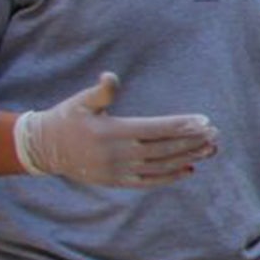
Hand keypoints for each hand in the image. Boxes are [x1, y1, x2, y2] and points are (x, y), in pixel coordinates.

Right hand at [12, 72, 217, 186]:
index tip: (204, 121)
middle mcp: (117, 154)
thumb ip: (101, 91)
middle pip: (163, 149)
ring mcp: (118, 170)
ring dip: (187, 158)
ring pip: (160, 166)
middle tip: (215, 135)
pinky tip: (189, 170)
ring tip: (209, 150)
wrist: (44, 149)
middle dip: (192, 142)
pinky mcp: (116, 181)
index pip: (155, 129)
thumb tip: (111, 76)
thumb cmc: (66, 119)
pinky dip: (169, 177)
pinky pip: (148, 182)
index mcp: (112, 131)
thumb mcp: (81, 102)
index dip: (181, 125)